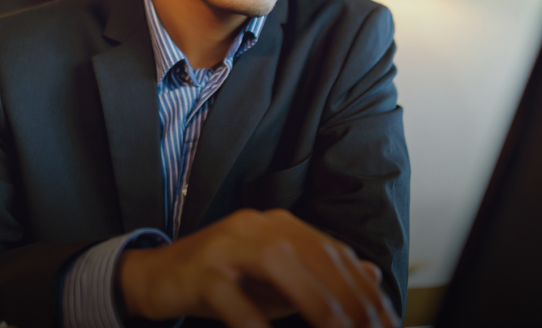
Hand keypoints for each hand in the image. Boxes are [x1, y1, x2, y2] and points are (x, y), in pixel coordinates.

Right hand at [118, 209, 398, 327]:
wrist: (154, 276)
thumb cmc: (219, 282)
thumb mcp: (274, 282)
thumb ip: (319, 279)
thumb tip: (371, 276)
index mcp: (279, 225)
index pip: (334, 252)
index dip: (364, 289)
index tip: (387, 322)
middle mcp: (257, 226)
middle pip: (314, 254)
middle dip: (350, 298)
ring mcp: (226, 245)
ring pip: (280, 264)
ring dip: (316, 303)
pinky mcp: (200, 272)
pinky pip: (232, 298)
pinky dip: (254, 322)